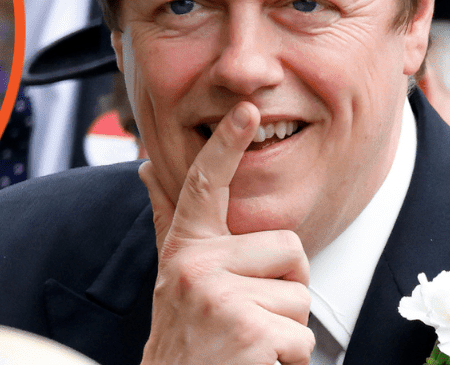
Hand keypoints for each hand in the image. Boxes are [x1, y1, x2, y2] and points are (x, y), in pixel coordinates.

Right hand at [138, 101, 313, 364]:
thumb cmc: (183, 338)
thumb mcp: (172, 276)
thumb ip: (168, 220)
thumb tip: (147, 169)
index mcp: (186, 248)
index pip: (206, 186)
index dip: (227, 144)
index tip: (246, 110)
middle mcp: (196, 265)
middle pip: (290, 248)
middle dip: (284, 289)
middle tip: (247, 318)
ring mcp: (221, 297)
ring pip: (300, 297)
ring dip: (285, 331)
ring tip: (247, 344)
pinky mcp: (248, 331)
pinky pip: (302, 337)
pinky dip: (288, 361)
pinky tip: (254, 364)